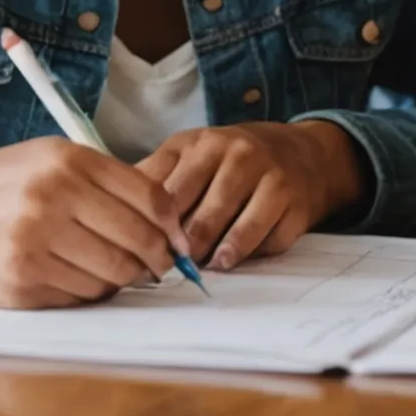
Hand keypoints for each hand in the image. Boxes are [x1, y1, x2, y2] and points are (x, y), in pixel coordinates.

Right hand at [0, 138, 186, 308]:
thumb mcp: (46, 159)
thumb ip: (104, 182)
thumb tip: (166, 223)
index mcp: (65, 162)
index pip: (150, 198)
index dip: (173, 226)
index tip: (179, 239)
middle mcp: (51, 200)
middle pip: (138, 241)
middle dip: (158, 259)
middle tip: (159, 265)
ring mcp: (33, 246)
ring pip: (113, 276)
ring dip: (123, 279)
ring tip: (114, 269)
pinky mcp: (19, 285)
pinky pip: (79, 297)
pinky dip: (88, 292)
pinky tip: (74, 277)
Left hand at [135, 121, 366, 269]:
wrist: (302, 153)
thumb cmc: (232, 160)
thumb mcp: (191, 154)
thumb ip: (156, 177)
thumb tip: (113, 209)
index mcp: (201, 145)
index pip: (166, 192)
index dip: (151, 228)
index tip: (140, 250)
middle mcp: (236, 154)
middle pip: (199, 216)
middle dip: (182, 250)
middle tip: (168, 270)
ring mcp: (268, 177)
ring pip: (233, 229)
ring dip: (214, 256)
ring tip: (201, 269)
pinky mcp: (293, 202)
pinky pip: (267, 238)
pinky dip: (249, 253)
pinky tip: (233, 259)